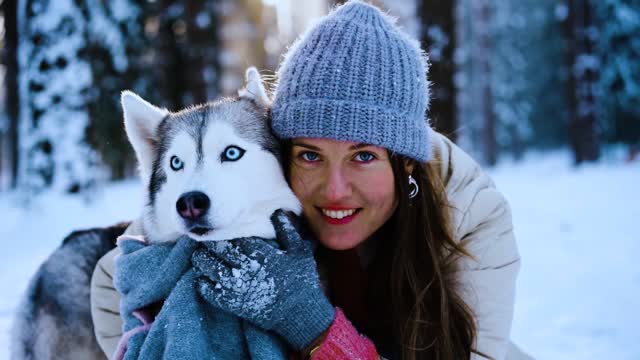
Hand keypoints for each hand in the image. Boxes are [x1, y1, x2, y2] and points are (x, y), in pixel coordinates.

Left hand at [192, 210, 334, 349]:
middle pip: (217, 250)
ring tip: (200, 256)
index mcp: (259, 252)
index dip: (221, 232)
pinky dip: (202, 283)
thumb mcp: (300, 251)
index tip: (216, 228)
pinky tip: (202, 278)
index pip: (233, 237)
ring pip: (209, 268)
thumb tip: (278, 212)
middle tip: (203, 240)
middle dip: (209, 244)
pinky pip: (209, 291)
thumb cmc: (301, 279)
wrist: (298, 312)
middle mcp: (245, 267)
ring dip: (201, 260)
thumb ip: (287, 230)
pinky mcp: (232, 303)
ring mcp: (236, 286)